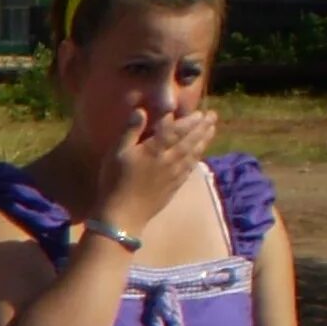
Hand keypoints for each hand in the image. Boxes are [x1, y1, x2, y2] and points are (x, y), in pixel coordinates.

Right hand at [98, 106, 217, 236]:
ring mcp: (174, 173)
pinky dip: (198, 157)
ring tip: (212, 129)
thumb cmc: (114, 182)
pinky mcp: (175, 185)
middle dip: (202, 127)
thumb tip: (141, 110)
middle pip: (189, 140)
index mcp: (154, 149)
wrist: (122, 215)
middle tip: (212, 116)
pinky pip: (191, 167)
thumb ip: (130, 131)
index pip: (175, 130)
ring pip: (194, 152)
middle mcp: (169, 159)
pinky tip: (201, 152)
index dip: (188, 120)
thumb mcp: (116, 153)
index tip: (199, 112)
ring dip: (205, 139)